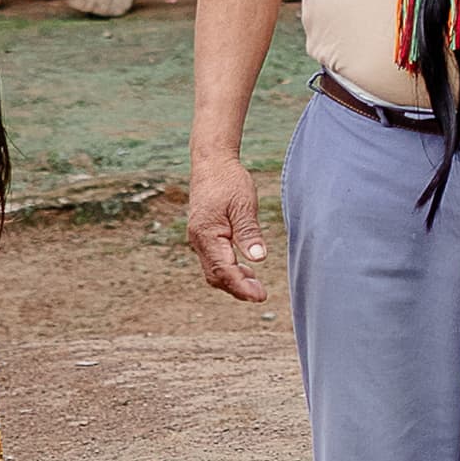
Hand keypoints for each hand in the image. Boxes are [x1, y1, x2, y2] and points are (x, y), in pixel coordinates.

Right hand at [189, 154, 272, 302]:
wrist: (211, 164)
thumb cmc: (228, 181)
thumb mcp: (244, 205)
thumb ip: (249, 233)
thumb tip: (258, 258)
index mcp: (207, 234)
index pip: (223, 270)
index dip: (241, 287)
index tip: (259, 297)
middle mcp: (199, 240)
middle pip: (215, 276)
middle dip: (237, 288)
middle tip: (261, 295)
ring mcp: (199, 239)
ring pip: (213, 270)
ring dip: (233, 281)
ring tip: (256, 286)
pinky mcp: (204, 236)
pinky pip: (214, 260)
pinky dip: (229, 270)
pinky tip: (246, 270)